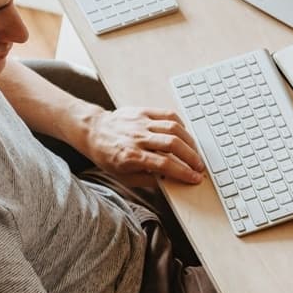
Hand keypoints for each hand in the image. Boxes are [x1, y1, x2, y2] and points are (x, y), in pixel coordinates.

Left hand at [83, 106, 205, 185]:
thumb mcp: (123, 176)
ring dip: (189, 141)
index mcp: (131, 156)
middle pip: (173, 145)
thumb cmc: (108, 155)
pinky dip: (180, 125)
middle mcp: (137, 138)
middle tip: (200, 166)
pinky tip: (185, 135)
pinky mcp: (143, 112)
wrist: (93, 131)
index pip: (165, 164)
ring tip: (195, 152)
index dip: (183, 172)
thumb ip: (147, 179)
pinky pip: (167, 115)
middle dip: (191, 157)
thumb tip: (170, 180)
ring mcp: (141, 123)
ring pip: (173, 128)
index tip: (195, 178)